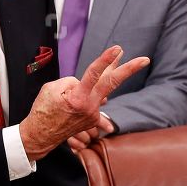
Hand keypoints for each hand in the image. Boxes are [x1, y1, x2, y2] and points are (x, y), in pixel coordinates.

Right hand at [19, 46, 148, 160]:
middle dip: (129, 69)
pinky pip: (95, 101)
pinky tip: (96, 92)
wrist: (41, 136)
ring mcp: (92, 114)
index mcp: (78, 98)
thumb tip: (85, 84)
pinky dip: (94, 94)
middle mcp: (89, 106)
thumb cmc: (43, 110)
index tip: (117, 49)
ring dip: (110, 73)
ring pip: (103, 89)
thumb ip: (70, 82)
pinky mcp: (92, 119)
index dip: (105, 60)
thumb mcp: (51, 89)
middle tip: (145, 60)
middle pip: (112, 83)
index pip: (94, 74)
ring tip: (118, 56)